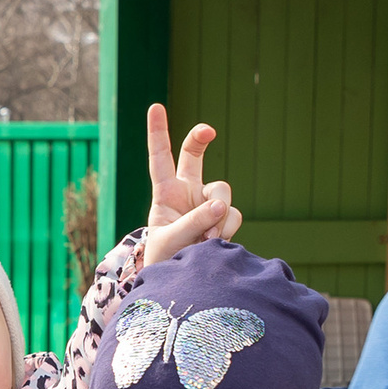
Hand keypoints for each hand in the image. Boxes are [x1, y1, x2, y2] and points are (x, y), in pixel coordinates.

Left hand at [139, 104, 242, 264]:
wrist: (183, 281)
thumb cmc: (166, 259)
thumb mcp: (171, 242)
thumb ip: (193, 223)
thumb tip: (220, 206)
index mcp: (165, 193)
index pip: (160, 158)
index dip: (158, 133)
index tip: (155, 107)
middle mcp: (187, 192)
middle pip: (195, 155)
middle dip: (200, 138)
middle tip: (207, 130)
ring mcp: (207, 203)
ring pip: (221, 194)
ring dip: (217, 216)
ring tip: (205, 240)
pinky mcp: (223, 217)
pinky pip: (232, 215)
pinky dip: (225, 229)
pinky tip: (213, 244)